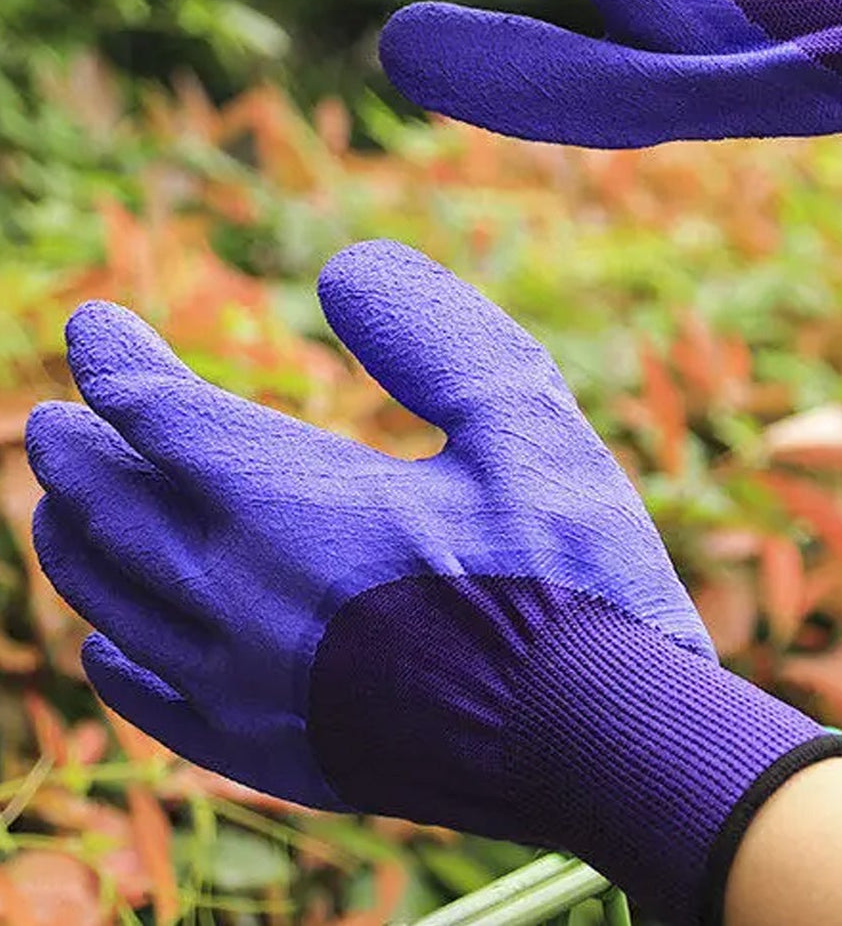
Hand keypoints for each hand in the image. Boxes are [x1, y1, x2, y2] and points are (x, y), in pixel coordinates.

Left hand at [26, 239, 841, 924]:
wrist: (602, 744)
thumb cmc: (570, 571)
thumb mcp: (524, 419)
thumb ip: (432, 334)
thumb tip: (342, 271)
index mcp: (295, 507)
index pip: (162, 417)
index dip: (117, 363)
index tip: (93, 327)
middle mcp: (242, 600)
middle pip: (112, 509)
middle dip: (77, 451)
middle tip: (54, 417)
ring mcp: (248, 688)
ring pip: (112, 603)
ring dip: (78, 541)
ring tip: (62, 509)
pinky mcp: (274, 756)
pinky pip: (152, 704)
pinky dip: (112, 658)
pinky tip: (107, 647)